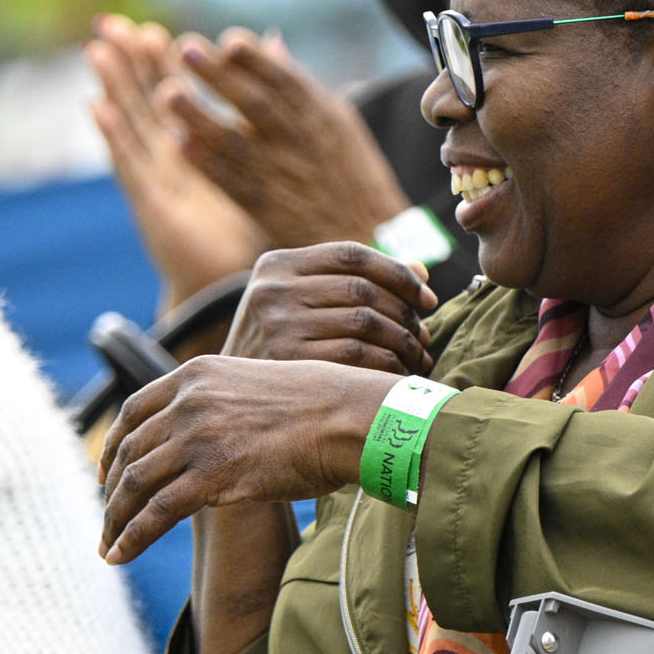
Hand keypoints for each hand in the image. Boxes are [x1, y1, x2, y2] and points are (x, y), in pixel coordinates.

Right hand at [87, 18, 266, 305]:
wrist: (230, 287)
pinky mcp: (151, 203)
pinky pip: (130, 162)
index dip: (163, 63)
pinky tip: (96, 105)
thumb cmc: (248, 231)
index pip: (177, 96)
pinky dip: (113, 133)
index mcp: (198, 151)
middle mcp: (171, 161)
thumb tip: (280, 98)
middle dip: (130, 64)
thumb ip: (264, 126)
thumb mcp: (261, 171)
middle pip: (146, 101)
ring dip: (114, 87)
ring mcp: (157, 180)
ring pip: (131, 124)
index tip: (152, 28)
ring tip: (97, 49)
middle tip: (113, 24)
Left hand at [98, 356, 401, 562]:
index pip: (134, 411)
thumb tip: (213, 436)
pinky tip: (120, 556)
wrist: (350, 418)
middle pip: (128, 451)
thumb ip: (223, 405)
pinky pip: (155, 513)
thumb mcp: (257, 387)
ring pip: (133, 485)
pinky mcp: (211, 475)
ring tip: (109, 546)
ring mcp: (197, 437)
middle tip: (108, 518)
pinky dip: (131, 538)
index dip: (113, 445)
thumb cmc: (322, 408)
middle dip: (111, 491)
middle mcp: (188, 402)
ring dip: (115, 520)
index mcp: (196, 375)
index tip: (106, 473)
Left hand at [167, 31, 414, 246]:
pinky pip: (231, 182)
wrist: (365, 238)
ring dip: (199, 116)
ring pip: (234, 141)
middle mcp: (300, 141)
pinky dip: (206, 163)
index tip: (229, 40)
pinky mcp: (265, 207)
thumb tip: (270, 42)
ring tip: (167, 92)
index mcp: (321, 116)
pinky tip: (180, 144)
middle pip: (254, 103)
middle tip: (185, 48)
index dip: (256, 60)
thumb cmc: (351, 175)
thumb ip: (300, 83)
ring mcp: (281, 175)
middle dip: (219, 75)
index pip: (285, 80)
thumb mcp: (339, 121)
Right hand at [225, 241, 436, 372]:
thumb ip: (354, 281)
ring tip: (418, 357)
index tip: (427, 299)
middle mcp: (273, 290)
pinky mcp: (289, 363)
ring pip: (365, 324)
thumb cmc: (277, 347)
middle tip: (425, 335)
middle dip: (405, 313)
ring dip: (403, 342)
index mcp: (277, 265)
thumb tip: (420, 270)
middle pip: (363, 290)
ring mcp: (278, 326)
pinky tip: (399, 376)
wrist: (226, 398)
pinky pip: (357, 358)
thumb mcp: (300, 302)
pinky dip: (388, 366)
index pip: (352, 254)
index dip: (397, 273)